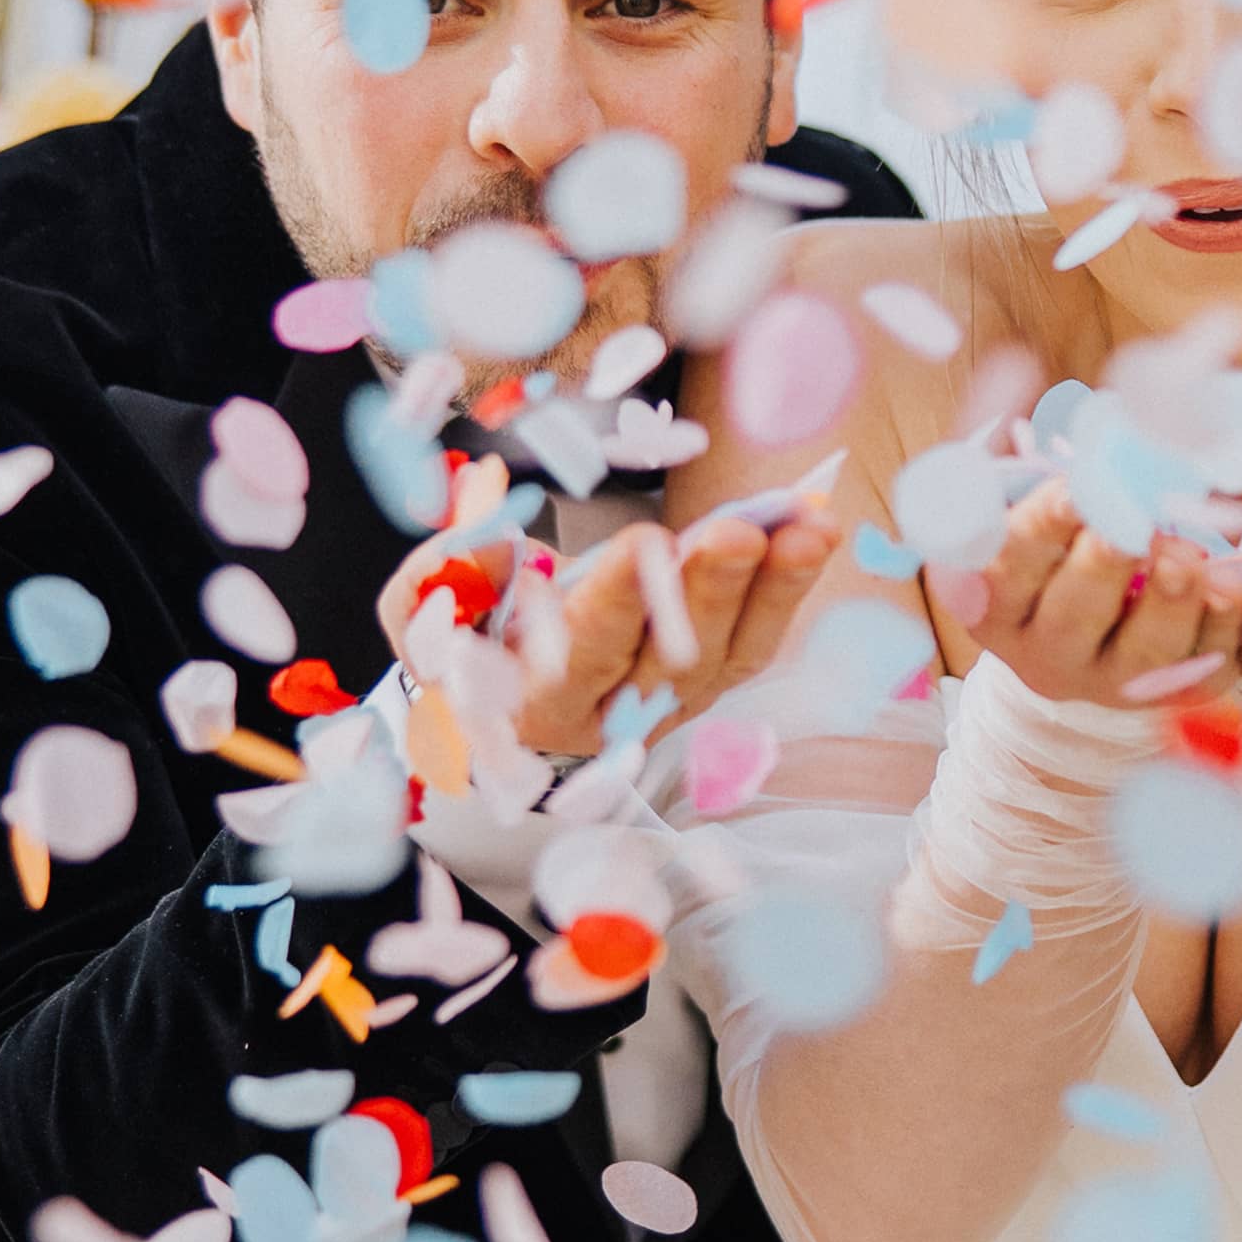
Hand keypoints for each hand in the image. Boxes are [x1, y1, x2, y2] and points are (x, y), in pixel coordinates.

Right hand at [383, 491, 840, 758]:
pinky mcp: (712, 680)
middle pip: (670, 659)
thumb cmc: (462, 648)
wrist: (503, 711)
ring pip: (730, 652)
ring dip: (771, 587)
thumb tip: (494, 536)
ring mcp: (674, 703)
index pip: (585, 653)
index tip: (645, 542)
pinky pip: (759, 638)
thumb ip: (442, 576)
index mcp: (539, 701)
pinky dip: (791, 585)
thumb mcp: (424, 618)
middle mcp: (617, 714)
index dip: (619, 601)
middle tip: (739, 531)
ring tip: (805, 527)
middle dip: (707, 591)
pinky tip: (818, 530)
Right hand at [919, 480, 1241, 709]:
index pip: (1009, 567)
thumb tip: (1019, 374)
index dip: (1042, 526)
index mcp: (1000, 605)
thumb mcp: (1037, 501)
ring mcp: (1116, 682)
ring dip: (1174, 603)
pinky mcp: (1181, 692)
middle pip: (1072, 619)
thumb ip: (1033, 453)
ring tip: (1198, 560)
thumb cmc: (1069, 541)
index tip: (1076, 487)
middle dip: (1106, 568)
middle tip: (1139, 528)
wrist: (1110, 631)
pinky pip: (1215, 668)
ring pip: (1145, 656)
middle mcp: (1050, 653)